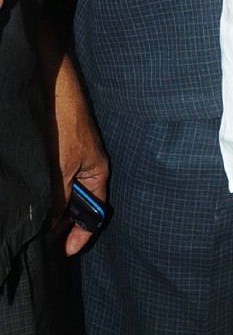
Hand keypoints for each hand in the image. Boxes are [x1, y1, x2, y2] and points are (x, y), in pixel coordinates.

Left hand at [40, 32, 108, 255]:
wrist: (53, 83)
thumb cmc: (65, 121)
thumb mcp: (61, 167)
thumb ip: (58, 198)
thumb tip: (51, 226)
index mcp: (98, 172)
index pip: (96, 213)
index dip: (82, 234)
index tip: (64, 250)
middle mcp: (87, 167)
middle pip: (78, 205)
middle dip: (63, 222)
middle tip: (43, 236)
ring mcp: (72, 157)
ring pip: (63, 193)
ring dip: (51, 206)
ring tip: (35, 215)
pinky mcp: (58, 149)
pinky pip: (54, 178)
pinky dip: (45, 190)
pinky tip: (32, 191)